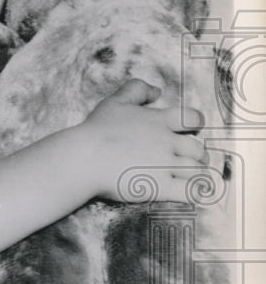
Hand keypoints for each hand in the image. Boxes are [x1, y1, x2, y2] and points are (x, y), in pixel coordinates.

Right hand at [76, 79, 210, 203]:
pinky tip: (195, 194)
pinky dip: (197, 193)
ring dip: (196, 173)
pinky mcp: (160, 187)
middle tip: (192, 158)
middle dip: (198, 154)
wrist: (85, 158)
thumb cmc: (96, 130)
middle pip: (197, 148)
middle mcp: (167, 142)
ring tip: (191, 176)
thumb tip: (156, 90)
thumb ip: (136, 90)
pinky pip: (190, 192)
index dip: (196, 123)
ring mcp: (165, 165)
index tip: (192, 128)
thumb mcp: (115, 102)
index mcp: (159, 120)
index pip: (192, 118)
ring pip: (196, 170)